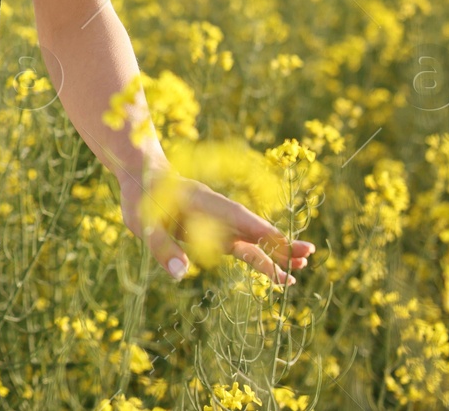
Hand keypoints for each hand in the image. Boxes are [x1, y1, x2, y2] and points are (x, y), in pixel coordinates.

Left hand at [118, 163, 315, 285]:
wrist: (141, 176)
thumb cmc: (141, 195)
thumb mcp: (143, 221)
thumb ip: (161, 246)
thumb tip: (181, 274)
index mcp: (202, 202)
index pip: (236, 217)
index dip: (259, 229)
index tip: (282, 241)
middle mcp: (216, 212)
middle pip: (252, 228)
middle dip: (278, 242)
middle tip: (307, 256)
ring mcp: (217, 222)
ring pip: (250, 240)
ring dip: (273, 254)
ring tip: (299, 272)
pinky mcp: (213, 232)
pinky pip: (240, 247)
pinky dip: (258, 258)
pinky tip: (274, 272)